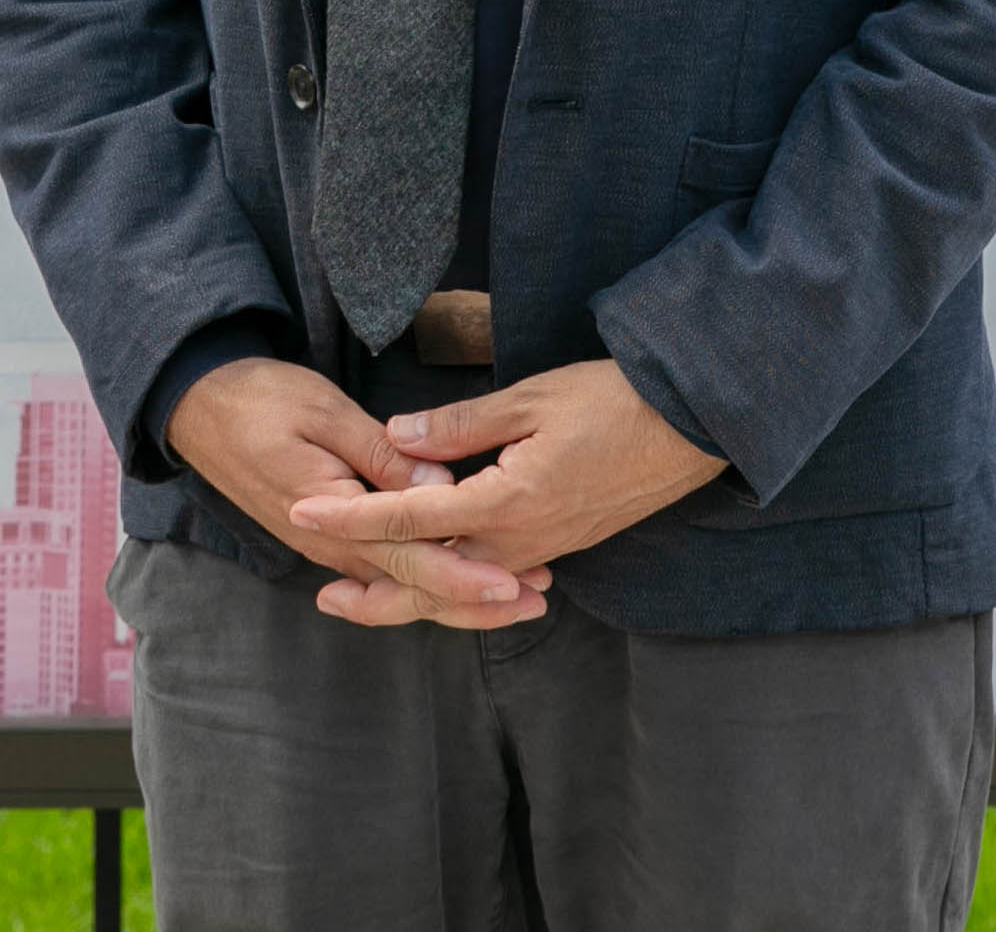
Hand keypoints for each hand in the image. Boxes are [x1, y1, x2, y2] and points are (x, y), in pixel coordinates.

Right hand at [169, 355, 555, 631]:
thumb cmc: (261, 399)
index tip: (514, 583)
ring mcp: (329, 547)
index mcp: (333, 516)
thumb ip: (381, 455)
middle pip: (414, 586)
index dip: (466, 575)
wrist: (198, 407)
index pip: (411, 558)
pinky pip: (385, 571)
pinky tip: (460, 584)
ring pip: (401, 586)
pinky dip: (426, 582)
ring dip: (459, 595)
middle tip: (537, 601)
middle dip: (477, 599)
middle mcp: (333, 545)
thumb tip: (439, 489)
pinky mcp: (330, 537)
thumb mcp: (324, 413)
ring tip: (516, 599)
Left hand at [286, 357, 726, 616]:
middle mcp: (520, 540)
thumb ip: (458, 425)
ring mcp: (545, 548)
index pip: (408, 517)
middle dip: (375, 592)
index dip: (350, 515)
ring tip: (370, 595)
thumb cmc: (614, 399)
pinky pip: (495, 579)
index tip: (301, 510)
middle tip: (324, 596)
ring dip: (414, 594)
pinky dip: (457, 586)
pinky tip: (440, 578)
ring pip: (463, 588)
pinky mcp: (561, 544)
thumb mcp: (531, 398)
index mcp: (505, 502)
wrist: (693, 425)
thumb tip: (395, 438)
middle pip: (432, 581)